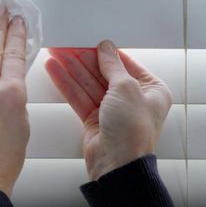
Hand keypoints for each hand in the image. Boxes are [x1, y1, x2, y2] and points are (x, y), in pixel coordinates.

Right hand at [45, 40, 172, 180]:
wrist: (118, 166)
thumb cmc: (133, 130)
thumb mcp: (126, 87)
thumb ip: (112, 65)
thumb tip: (106, 48)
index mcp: (150, 90)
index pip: (124, 64)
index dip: (105, 52)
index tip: (89, 40)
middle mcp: (132, 99)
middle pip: (103, 72)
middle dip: (83, 59)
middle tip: (66, 44)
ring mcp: (111, 110)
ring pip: (88, 83)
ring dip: (71, 68)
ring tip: (55, 52)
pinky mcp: (94, 119)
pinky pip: (79, 96)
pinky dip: (66, 83)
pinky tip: (54, 69)